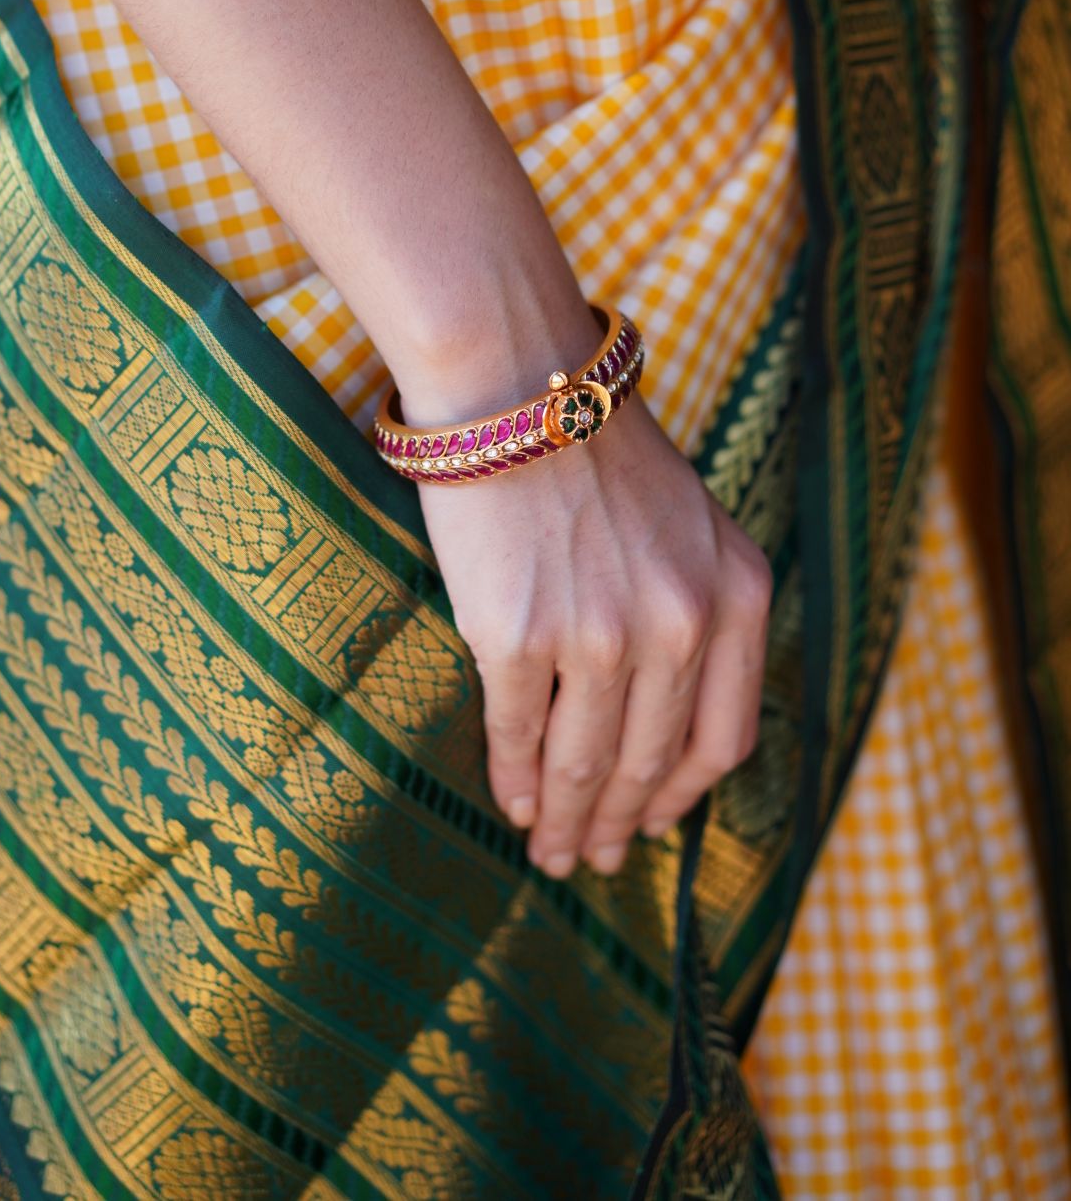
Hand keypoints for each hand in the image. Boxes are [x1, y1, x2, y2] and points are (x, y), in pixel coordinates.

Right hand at [416, 383, 772, 876]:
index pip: (724, 737)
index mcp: (734, 593)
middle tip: (592, 861)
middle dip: (621, 825)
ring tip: (549, 851)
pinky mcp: (518, 636)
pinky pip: (520, 732)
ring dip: (567, 820)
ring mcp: (600, 635)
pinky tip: (512, 800)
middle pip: (654, 763)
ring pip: (587, 762)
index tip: (655, 826)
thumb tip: (666, 716)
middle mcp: (679, 623)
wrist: (514, 385)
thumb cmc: (592, 446)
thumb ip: (695, 608)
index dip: (685, 796)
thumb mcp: (687, 521)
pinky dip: (515, 779)